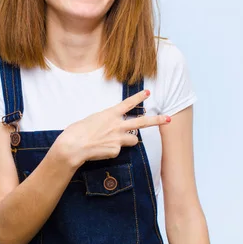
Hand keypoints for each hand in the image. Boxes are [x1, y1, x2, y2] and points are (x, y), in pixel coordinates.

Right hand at [54, 90, 170, 167]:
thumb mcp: (92, 119)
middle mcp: (117, 125)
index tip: (148, 92)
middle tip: (169, 119)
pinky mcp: (116, 151)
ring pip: (133, 140)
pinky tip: (101, 150)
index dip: (139, 97)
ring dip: (129, 140)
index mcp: (110, 114)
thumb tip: (111, 127)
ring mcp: (118, 139)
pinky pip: (118, 150)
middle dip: (157, 120)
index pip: (128, 103)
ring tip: (113, 141)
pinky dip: (112, 150)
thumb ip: (106, 121)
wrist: (74, 146)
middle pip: (142, 123)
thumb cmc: (77, 131)